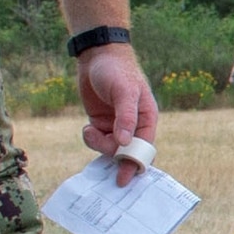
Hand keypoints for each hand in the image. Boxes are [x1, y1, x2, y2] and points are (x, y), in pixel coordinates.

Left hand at [78, 44, 158, 184]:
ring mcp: (116, 125)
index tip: (124, 178)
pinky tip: (87, 127)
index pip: (144, 147)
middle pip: (127, 152)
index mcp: (146, 118)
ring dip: (98, 145)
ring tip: (89, 130)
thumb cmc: (117, 70)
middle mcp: (133, 125)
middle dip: (115, 159)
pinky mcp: (101, 122)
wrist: (97, 55)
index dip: (135, 163)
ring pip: (109, 148)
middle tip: (103, 170)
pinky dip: (91, 138)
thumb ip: (126, 117)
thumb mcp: (124, 92)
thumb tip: (124, 143)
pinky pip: (97, 140)